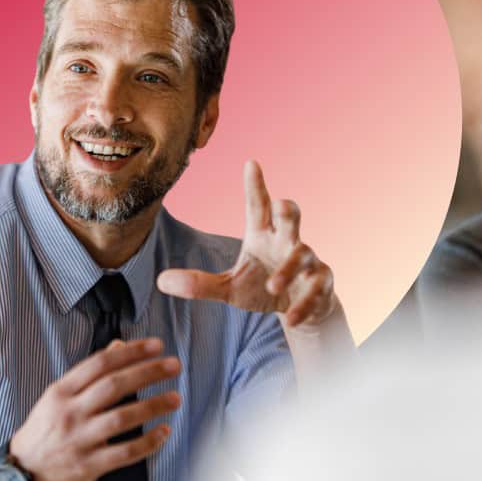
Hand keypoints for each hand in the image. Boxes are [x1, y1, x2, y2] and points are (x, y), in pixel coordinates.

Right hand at [10, 338, 179, 480]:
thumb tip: (119, 346)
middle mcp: (69, 412)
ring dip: (153, 406)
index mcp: (61, 391)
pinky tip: (164, 432)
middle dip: (148, 372)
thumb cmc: (43, 431)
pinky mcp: (87, 466)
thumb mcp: (57, 397)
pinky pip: (124, 452)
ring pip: (122, 418)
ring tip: (175, 397)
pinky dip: (147, 443)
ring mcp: (79, 440)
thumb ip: (88, 374)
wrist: (19, 476)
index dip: (131, 352)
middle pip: (114, 386)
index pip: (100, 363)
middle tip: (173, 365)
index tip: (156, 346)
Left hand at [157, 160, 335, 326]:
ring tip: (273, 287)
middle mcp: (285, 241)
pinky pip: (316, 288)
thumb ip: (199, 284)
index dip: (255, 186)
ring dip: (289, 269)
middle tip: (280, 206)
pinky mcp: (320, 283)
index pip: (258, 206)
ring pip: (303, 253)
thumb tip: (161, 280)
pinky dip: (304, 303)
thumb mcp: (228, 288)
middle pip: (290, 216)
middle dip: (287, 209)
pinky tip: (290, 317)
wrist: (299, 310)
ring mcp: (306, 261)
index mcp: (262, 235)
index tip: (250, 163)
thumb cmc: (262, 287)